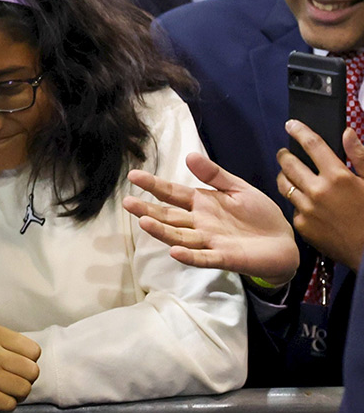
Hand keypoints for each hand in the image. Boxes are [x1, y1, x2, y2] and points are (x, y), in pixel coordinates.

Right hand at [0, 324, 40, 412]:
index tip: (11, 366)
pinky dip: (5, 405)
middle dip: (24, 381)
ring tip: (1, 390)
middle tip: (8, 381)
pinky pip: (10, 404)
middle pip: (32, 371)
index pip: (34, 351)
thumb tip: (35, 364)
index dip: (27, 362)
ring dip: (16, 395)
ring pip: (24, 389)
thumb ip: (12, 348)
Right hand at [125, 152, 299, 283]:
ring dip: (162, 231)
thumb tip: (189, 155)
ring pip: (180, 236)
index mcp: (202, 203)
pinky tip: (175, 251)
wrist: (284, 242)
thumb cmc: (259, 215)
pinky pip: (204, 257)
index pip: (172, 193)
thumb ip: (214, 175)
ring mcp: (210, 241)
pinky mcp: (225, 257)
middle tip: (127, 203)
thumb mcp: (237, 188)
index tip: (133, 176)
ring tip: (143, 223)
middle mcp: (200, 223)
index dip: (153, 185)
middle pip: (169, 216)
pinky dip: (189, 256)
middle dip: (148, 210)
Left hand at [277, 121, 363, 270]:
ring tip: (289, 173)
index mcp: (338, 177)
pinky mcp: (302, 225)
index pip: (312, 144)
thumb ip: (359, 156)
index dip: (299, 130)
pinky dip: (296, 201)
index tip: (291, 124)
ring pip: (284, 184)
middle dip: (285, 154)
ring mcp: (307, 208)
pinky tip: (305, 201)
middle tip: (285, 152)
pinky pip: (292, 206)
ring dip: (284, 175)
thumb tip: (347, 133)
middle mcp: (318, 191)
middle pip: (289, 163)